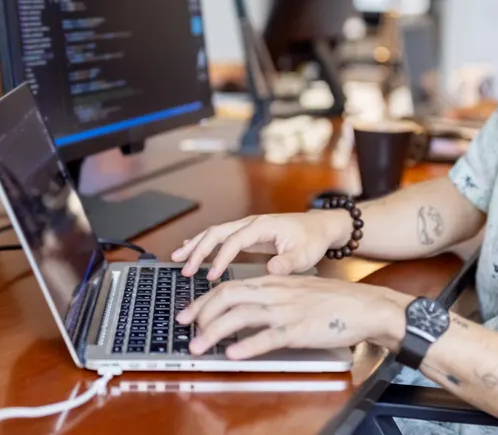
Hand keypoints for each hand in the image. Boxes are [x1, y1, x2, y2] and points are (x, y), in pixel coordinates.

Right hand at [172, 212, 352, 280]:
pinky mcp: (247, 234)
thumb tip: (271, 268)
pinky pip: (221, 237)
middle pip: (217, 232)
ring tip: (177, 258)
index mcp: (263, 226)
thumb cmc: (312, 240)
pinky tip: (190, 249)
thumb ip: (288, 263)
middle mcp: (251, 223)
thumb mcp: (305, 254)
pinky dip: (204, 243)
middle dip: (199, 250)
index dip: (220, 258)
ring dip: (196, 245)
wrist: (320, 227)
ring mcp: (247, 227)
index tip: (211, 275)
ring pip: (215, 233)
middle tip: (184, 269)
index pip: (234, 241)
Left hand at [175, 276, 410, 359]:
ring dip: (214, 332)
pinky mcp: (299, 330)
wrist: (365, 306)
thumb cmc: (334, 301)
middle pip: (227, 296)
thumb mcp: (298, 291)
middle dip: (201, 312)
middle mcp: (276, 293)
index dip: (205, 300)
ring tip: (198, 346)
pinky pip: (267, 337)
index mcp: (274, 282)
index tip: (189, 313)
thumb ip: (272, 296)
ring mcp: (286, 311)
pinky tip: (232, 354)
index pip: (230, 286)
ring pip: (240, 316)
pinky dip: (246, 346)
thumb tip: (247, 308)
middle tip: (185, 328)